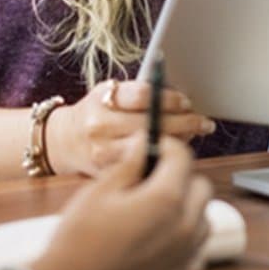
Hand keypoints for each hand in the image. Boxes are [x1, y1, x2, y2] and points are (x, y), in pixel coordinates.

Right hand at [32, 135, 213, 269]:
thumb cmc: (80, 237)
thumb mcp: (101, 188)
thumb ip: (130, 163)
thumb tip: (144, 142)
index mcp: (165, 199)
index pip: (182, 157)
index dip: (166, 145)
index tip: (153, 147)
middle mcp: (184, 227)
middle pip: (201, 187)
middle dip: (180, 176)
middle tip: (152, 178)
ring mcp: (185, 256)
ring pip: (203, 219)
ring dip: (187, 209)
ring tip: (155, 210)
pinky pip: (196, 252)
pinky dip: (185, 242)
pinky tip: (161, 240)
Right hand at [45, 78, 214, 176]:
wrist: (65, 142)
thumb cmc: (95, 113)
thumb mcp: (108, 93)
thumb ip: (137, 94)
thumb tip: (180, 98)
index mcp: (102, 100)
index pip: (144, 95)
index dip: (170, 98)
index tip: (187, 101)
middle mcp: (101, 127)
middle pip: (154, 124)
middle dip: (185, 122)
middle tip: (202, 122)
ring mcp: (104, 154)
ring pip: (154, 150)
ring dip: (179, 143)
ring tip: (194, 137)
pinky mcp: (109, 176)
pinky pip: (146, 169)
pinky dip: (164, 163)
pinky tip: (175, 157)